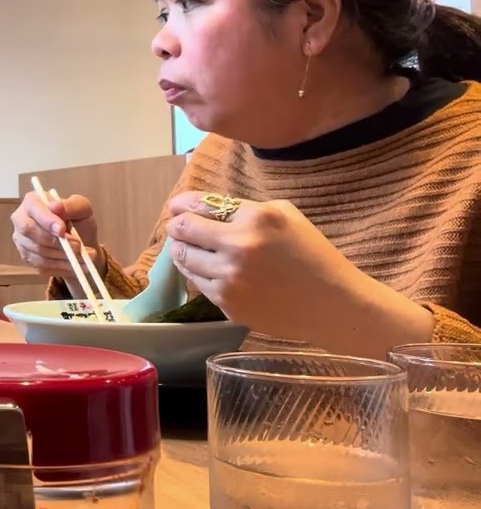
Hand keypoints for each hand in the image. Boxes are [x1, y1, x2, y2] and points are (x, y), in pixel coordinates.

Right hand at [11, 191, 104, 278]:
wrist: (81, 244)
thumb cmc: (79, 221)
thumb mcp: (83, 208)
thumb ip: (71, 206)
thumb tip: (56, 206)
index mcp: (32, 202)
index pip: (32, 208)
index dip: (46, 220)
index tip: (62, 230)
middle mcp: (21, 220)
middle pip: (29, 231)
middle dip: (55, 241)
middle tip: (77, 246)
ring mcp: (22, 240)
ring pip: (37, 250)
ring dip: (63, 255)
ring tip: (83, 256)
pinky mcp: (28, 258)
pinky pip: (41, 264)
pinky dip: (61, 265)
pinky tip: (75, 263)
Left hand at [164, 191, 415, 348]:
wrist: (333, 304)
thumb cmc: (313, 254)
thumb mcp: (285, 215)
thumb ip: (245, 208)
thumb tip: (206, 208)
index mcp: (254, 218)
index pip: (199, 205)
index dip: (181, 205)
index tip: (176, 207)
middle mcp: (237, 247)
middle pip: (183, 231)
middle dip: (176, 227)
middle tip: (177, 227)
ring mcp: (229, 279)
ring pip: (184, 259)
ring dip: (181, 251)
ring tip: (186, 247)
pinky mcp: (227, 304)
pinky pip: (197, 284)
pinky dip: (195, 273)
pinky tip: (204, 268)